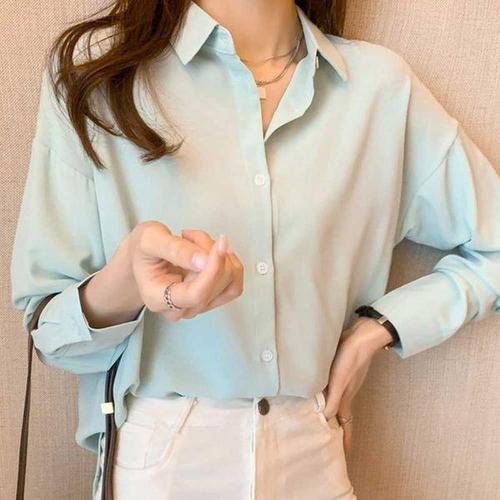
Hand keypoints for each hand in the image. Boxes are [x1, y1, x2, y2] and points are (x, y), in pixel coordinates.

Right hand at [125, 221, 243, 321]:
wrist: (144, 256)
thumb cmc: (143, 249)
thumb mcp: (151, 239)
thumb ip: (176, 249)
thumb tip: (205, 261)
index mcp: (157, 298)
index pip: (195, 295)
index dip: (213, 270)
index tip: (219, 244)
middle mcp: (178, 309)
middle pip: (214, 287)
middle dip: (211, 253)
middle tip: (190, 234)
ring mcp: (197, 306)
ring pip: (228, 284)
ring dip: (220, 255)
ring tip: (196, 240)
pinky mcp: (212, 298)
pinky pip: (234, 283)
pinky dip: (228, 261)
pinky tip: (211, 250)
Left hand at [322, 316, 391, 454]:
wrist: (361, 336)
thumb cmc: (350, 359)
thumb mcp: (340, 381)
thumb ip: (333, 399)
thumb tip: (326, 419)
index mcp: (346, 397)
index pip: (345, 424)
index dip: (345, 439)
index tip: (343, 454)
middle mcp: (346, 391)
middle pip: (342, 415)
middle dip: (337, 428)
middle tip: (328, 438)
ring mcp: (345, 380)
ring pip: (337, 401)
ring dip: (331, 411)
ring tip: (320, 417)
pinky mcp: (341, 369)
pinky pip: (333, 388)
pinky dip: (327, 394)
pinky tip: (319, 390)